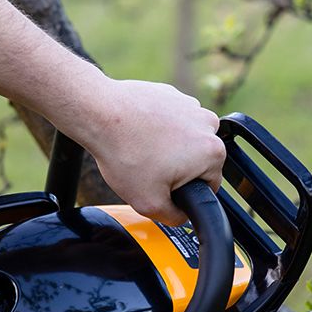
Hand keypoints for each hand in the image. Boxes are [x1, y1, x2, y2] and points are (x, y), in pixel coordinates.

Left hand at [67, 75, 226, 225]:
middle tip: (149, 172)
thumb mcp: (150, 204)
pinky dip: (158, 128)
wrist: (99, 114)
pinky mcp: (171, 94)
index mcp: (212, 152)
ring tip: (142, 153)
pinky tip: (138, 135)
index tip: (165, 189)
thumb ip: (175, 218)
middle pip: (199, 160)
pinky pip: (171, 120)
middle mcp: (207, 124)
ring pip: (186, 139)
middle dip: (179, 169)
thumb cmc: (125, 154)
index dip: (187, 194)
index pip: (210, 185)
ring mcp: (189, 105)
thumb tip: (181, 217)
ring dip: (170, 148)